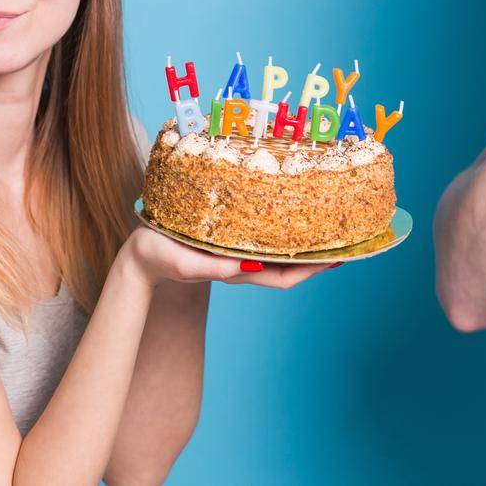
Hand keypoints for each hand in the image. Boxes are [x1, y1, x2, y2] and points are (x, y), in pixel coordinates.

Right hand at [121, 226, 335, 289]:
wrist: (140, 254)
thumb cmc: (158, 258)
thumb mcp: (184, 262)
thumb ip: (213, 267)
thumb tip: (246, 266)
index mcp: (236, 270)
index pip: (284, 276)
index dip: (311, 270)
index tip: (337, 258)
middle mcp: (243, 261)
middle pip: (289, 263)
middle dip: (316, 253)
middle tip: (344, 234)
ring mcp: (237, 250)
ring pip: (279, 248)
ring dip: (302, 238)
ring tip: (326, 220)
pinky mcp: (228, 236)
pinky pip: (262, 233)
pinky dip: (281, 226)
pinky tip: (290, 209)